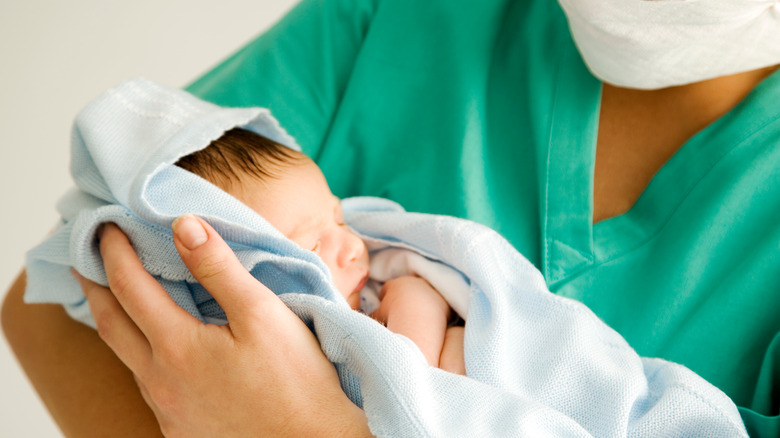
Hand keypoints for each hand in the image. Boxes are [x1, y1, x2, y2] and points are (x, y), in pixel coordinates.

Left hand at [75, 215, 369, 436]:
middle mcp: (160, 382)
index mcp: (177, 348)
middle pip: (109, 323)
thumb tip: (184, 226)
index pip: (129, 286)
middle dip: (94, 286)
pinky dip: (140, 353)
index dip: (114, 251)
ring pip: (126, 357)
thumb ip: (219, 268)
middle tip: (87, 258)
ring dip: (117, 321)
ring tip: (120, 297)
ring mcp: (167, 410)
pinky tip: (159, 347)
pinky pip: (147, 384)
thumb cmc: (296, 380)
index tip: (108, 225)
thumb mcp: (262, 313)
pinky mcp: (180, 428)